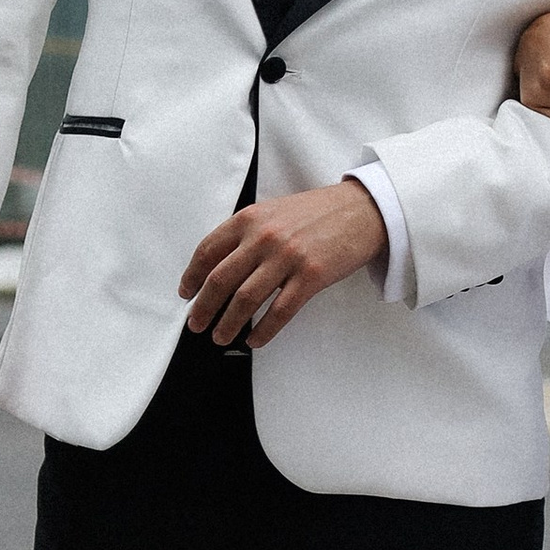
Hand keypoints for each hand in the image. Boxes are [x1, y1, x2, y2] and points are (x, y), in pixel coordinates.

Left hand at [178, 180, 386, 346]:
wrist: (362, 210)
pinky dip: (263, 331)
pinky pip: (280, 312)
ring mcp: (288, 257)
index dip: (191, 277)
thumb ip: (247, 233)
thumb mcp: (274, 211)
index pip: (207, 251)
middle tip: (196, 324)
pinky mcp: (311, 276)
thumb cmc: (318, 212)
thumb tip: (220, 266)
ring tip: (221, 337)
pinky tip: (255, 339)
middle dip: (203, 308)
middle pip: (220, 280)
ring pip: (245, 300)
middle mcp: (265, 237)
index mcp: (250, 218)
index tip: (186, 293)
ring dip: (228, 324)